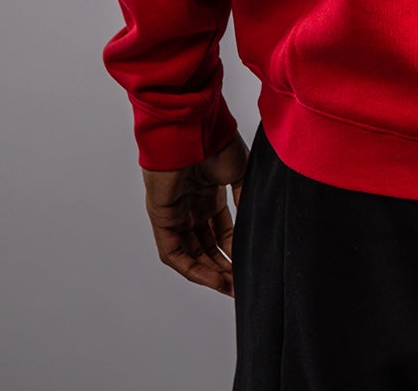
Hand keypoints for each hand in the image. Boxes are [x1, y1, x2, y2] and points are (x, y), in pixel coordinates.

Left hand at [140, 130, 249, 296]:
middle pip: (206, 248)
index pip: (222, 234)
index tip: (250, 268)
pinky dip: (193, 269)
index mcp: (210, 196)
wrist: (192, 129)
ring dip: (209, 273)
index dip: (235, 252)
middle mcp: (192, 208)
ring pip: (190, 255)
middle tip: (240, 287)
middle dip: (223, 269)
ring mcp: (176, 214)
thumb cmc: (216, 143)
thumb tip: (255, 225)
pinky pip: (174, 253)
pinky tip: (213, 278)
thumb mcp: (241, 173)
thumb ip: (246, 200)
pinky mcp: (162, 220)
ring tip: (229, 288)